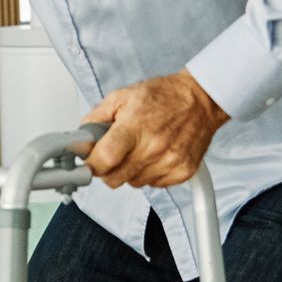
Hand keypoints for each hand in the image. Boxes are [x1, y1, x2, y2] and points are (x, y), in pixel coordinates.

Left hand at [83, 71, 228, 189]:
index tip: (89, 161)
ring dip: (130, 171)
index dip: (92, 164)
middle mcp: (153, 147)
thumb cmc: (163, 97)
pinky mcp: (182, 172)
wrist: (201, 100)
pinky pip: (154, 185)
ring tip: (140, 148)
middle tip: (114, 153)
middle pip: (115, 179)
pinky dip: (150, 173)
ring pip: (133, 183)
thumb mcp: (122, 97)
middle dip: (108, 169)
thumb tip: (79, 139)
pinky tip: (156, 154)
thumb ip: (96, 119)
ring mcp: (169, 162)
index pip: (104, 160)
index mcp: (135, 126)